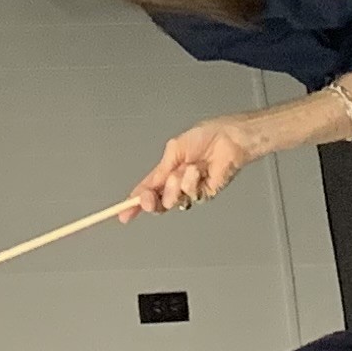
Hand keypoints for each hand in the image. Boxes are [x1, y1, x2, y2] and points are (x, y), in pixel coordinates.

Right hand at [123, 117, 262, 218]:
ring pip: (173, 201)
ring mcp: (192, 190)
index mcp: (167, 171)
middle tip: (147, 198)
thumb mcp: (174, 150)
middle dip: (150, 201)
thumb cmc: (205, 137)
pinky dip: (192, 182)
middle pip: (158, 203)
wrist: (228, 138)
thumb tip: (146, 187)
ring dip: (175, 186)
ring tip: (184, 170)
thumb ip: (160, 171)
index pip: (148, 190)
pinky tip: (199, 170)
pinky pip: (192, 196)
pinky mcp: (206, 194)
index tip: (124, 214)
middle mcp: (178, 183)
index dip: (135, 203)